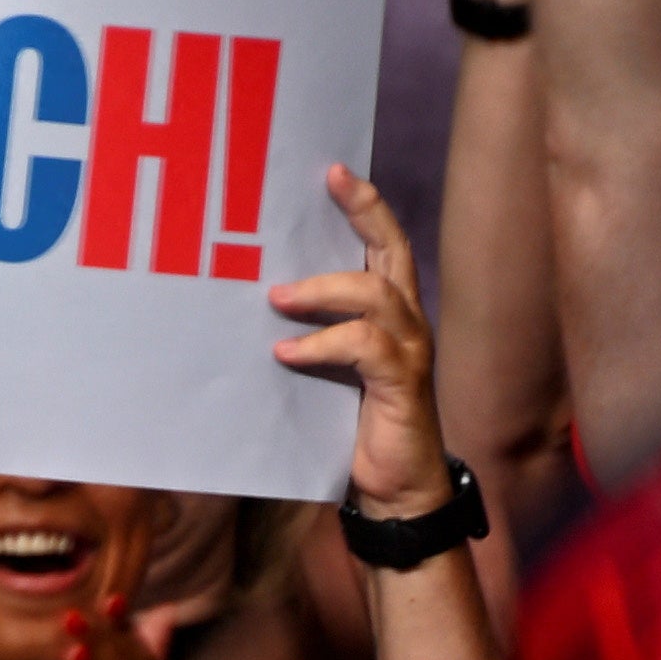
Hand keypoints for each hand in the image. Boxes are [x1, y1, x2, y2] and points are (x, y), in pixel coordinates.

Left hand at [272, 165, 452, 515]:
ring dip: (321, 291)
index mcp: (391, 313)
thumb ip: (308, 332)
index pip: (386, 245)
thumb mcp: (327, 368)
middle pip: (392, 251)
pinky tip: (285, 353)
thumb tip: (251, 302)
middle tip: (328, 182)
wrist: (392, 490)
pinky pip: (363, 348)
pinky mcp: (401, 385)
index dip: (366, 205)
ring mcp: (409, 351)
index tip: (335, 169)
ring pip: (375, 295)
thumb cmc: (352, 425)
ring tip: (275, 298)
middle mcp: (408, 322)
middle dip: (363, 212)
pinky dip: (322, 345)